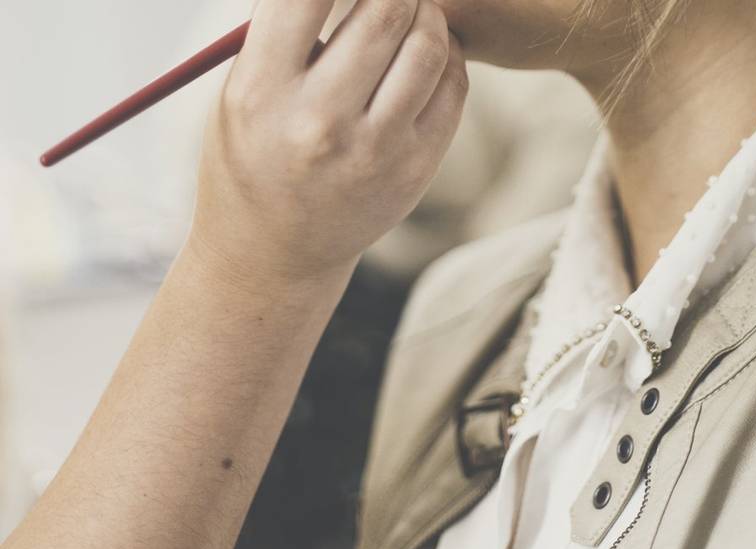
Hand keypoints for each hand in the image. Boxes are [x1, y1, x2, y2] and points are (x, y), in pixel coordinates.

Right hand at [190, 0, 467, 285]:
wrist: (274, 254)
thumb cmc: (251, 161)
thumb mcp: (241, 94)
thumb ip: (284, 33)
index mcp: (261, 93)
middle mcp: (320, 123)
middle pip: (385, 9)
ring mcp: (375, 152)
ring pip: (428, 46)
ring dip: (427, 12)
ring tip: (412, 11)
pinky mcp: (414, 171)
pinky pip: (452, 89)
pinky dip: (446, 57)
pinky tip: (425, 54)